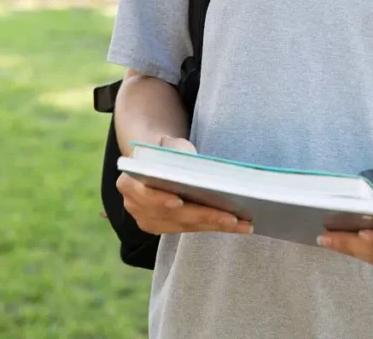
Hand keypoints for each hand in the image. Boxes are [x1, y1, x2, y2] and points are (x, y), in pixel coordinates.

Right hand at [116, 135, 253, 236]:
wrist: (153, 161)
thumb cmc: (163, 149)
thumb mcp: (167, 143)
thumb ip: (175, 150)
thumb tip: (193, 161)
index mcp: (129, 183)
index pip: (144, 194)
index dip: (159, 199)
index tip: (178, 201)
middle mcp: (135, 207)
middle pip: (172, 215)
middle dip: (203, 216)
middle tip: (231, 218)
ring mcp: (149, 221)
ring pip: (185, 226)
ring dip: (215, 225)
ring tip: (243, 224)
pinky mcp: (165, 228)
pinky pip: (192, 228)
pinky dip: (214, 226)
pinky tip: (238, 226)